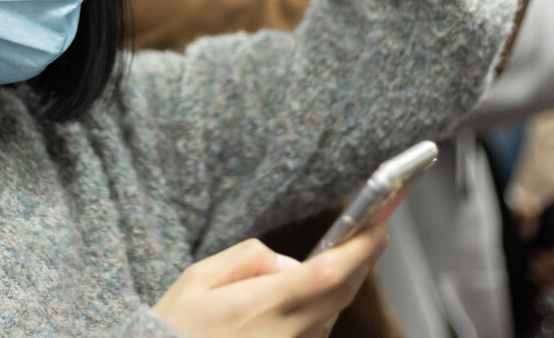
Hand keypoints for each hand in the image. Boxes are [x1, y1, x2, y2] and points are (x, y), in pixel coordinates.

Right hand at [152, 229, 387, 337]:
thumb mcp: (197, 279)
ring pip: (331, 314)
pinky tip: (309, 295)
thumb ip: (246, 260)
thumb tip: (286, 263)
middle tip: (370, 233)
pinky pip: (317, 332)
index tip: (376, 227)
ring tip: (339, 258)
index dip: (359, 250)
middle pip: (340, 294)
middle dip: (361, 261)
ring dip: (340, 285)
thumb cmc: (177, 328)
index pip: (327, 274)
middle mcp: (284, 335)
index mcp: (260, 307)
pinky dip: (322, 309)